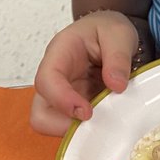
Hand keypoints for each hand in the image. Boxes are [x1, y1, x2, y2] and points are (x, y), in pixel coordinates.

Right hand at [31, 11, 138, 135]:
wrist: (111, 35)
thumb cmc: (108, 30)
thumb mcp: (119, 33)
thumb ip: (118, 57)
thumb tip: (116, 85)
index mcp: (60, 53)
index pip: (46, 80)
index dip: (62, 100)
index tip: (86, 113)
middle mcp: (54, 78)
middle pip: (40, 112)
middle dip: (64, 125)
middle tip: (95, 124)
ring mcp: (62, 95)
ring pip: (53, 124)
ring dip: (76, 130)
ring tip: (104, 121)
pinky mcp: (73, 107)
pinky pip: (72, 126)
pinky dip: (88, 129)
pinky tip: (107, 121)